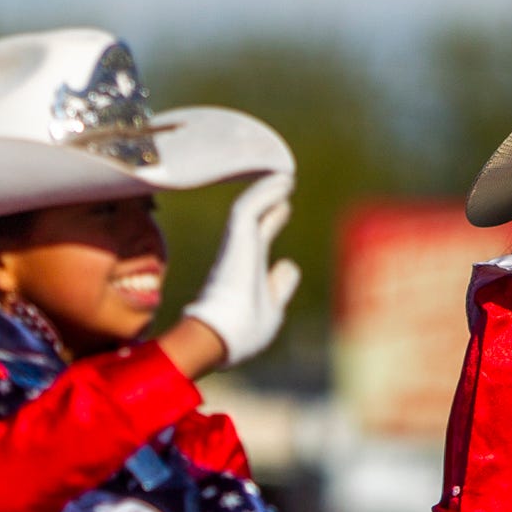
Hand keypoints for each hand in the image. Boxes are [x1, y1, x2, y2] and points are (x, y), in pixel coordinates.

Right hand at [179, 172, 300, 370]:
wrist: (221, 336)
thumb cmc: (244, 331)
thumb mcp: (272, 308)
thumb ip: (280, 286)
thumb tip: (290, 265)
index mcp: (243, 273)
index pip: (259, 239)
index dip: (271, 222)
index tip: (282, 210)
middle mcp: (238, 256)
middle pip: (255, 220)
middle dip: (269, 201)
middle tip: (283, 183)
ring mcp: (237, 246)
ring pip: (251, 209)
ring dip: (269, 190)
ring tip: (286, 175)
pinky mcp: (237, 239)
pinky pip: (250, 207)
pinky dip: (265, 192)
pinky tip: (283, 181)